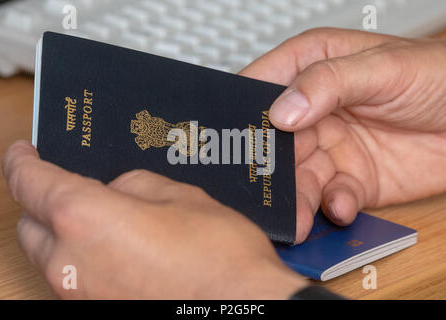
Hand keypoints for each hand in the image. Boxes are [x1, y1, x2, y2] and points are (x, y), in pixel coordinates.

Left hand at [2, 141, 306, 298]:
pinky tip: (117, 248)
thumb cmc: (217, 256)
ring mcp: (80, 295)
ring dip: (62, 233)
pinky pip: (74, 277)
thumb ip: (135, 186)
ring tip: (99, 218)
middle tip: (66, 186)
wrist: (241, 308)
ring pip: (49, 255)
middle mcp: (70, 263)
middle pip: (29, 225)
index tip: (23, 152)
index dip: (21, 161)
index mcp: (85, 219)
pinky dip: (82, 258)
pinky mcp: (97, 310)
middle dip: (41, 201)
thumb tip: (117, 191)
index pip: (29, 182)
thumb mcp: (179, 196)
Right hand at [240, 28, 445, 242]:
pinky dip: (332, 206)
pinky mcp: (351, 179)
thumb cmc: (438, 76)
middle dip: (269, 168)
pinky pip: (330, 197)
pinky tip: (342, 204)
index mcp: (311, 70)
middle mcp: (314, 112)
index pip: (262, 88)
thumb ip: (328, 82)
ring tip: (298, 214)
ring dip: (296, 197)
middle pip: (274, 142)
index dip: (245, 113)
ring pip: (298, 177)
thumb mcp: (382, 67)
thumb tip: (283, 110)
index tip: (238, 138)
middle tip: (264, 188)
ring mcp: (331, 147)